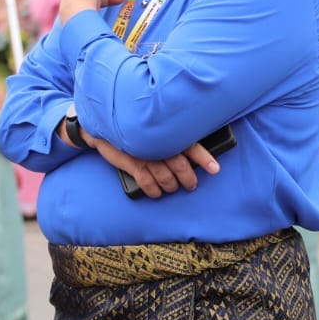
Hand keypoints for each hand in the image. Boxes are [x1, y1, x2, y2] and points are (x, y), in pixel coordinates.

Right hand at [89, 136, 219, 198]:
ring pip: (166, 178)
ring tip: (173, 188)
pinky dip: (154, 191)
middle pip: (181, 167)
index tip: (214, 169)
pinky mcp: (134, 165)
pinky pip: (148, 183)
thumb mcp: (152, 127)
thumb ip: (168, 135)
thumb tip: (186, 151)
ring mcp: (146, 155)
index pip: (191, 146)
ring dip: (171, 186)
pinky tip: (157, 193)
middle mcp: (159, 145)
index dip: (204, 158)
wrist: (104, 126)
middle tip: (191, 185)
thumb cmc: (133, 127)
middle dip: (188, 179)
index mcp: (167, 133)